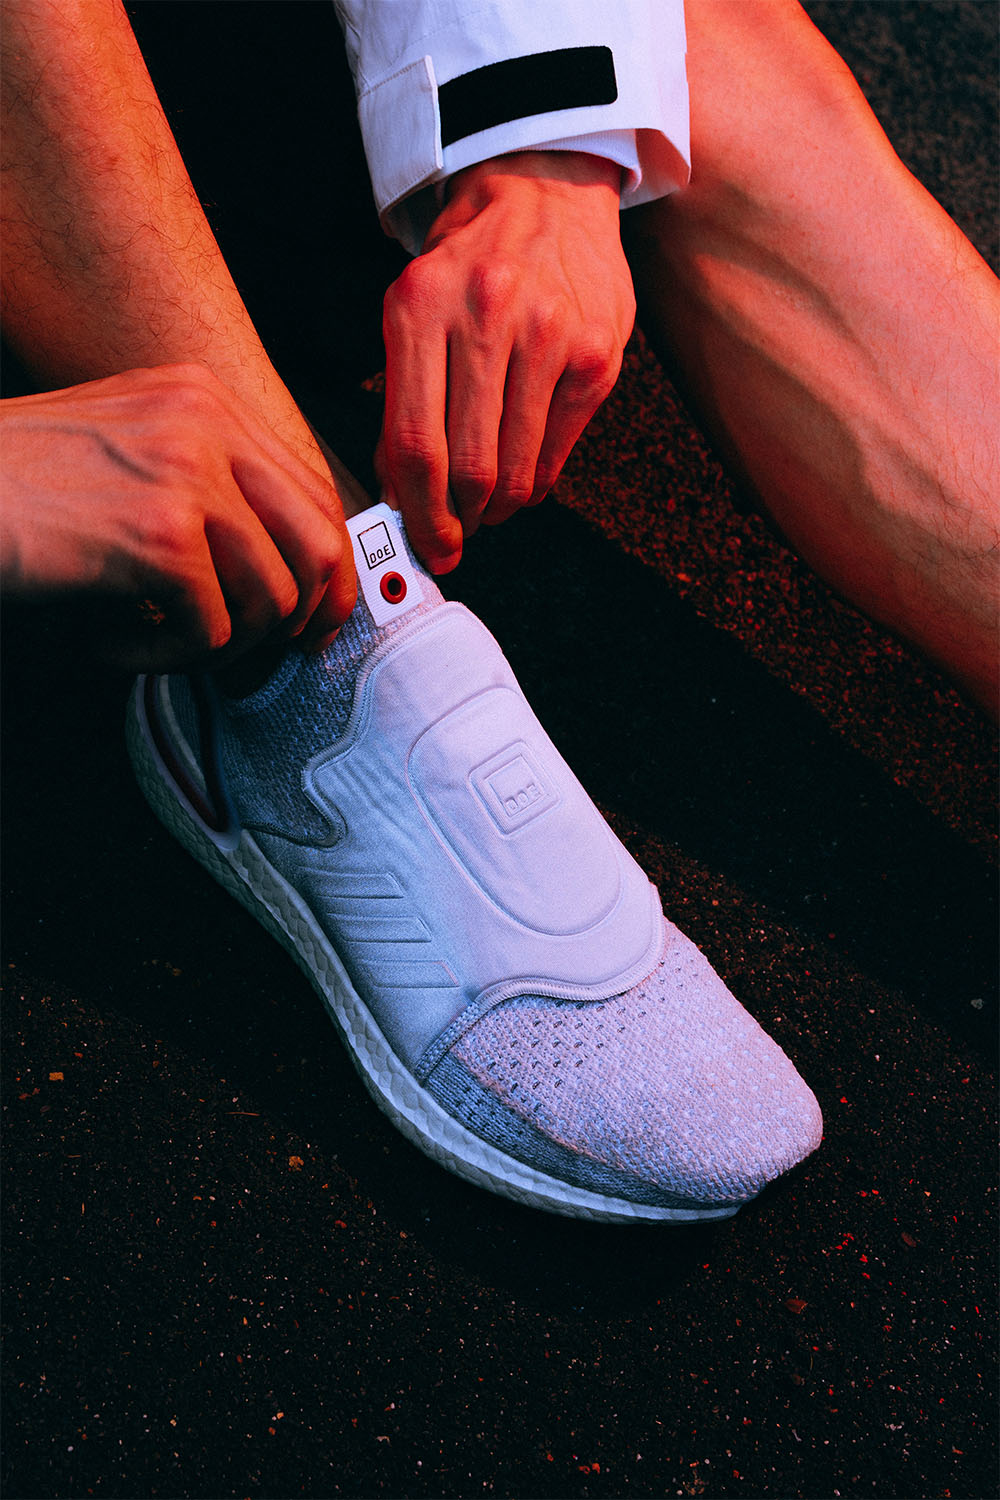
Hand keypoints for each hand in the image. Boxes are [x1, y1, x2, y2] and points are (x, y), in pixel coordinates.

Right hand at [0, 364, 355, 668]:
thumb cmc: (15, 488)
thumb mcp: (126, 458)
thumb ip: (207, 491)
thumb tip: (290, 574)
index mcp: (203, 400)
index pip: (313, 492)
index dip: (326, 571)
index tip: (311, 621)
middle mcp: (205, 423)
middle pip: (317, 544)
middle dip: (297, 618)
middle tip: (255, 654)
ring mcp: (186, 474)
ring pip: (269, 599)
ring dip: (215, 645)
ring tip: (151, 639)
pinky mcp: (159, 536)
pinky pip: (208, 634)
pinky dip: (159, 660)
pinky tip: (107, 640)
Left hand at [379, 151, 635, 570]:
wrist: (545, 190)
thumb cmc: (470, 262)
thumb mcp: (415, 309)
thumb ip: (402, 396)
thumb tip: (400, 493)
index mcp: (421, 307)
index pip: (415, 442)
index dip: (417, 511)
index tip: (422, 543)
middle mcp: (485, 316)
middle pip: (468, 467)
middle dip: (457, 521)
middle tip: (454, 535)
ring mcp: (548, 335)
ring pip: (515, 469)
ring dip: (496, 509)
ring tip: (486, 510)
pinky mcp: (595, 354)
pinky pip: (555, 452)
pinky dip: (533, 483)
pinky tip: (521, 479)